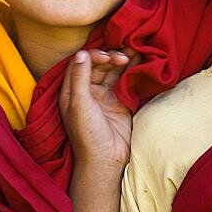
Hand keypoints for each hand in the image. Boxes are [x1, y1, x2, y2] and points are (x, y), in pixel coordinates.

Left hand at [59, 49, 132, 170]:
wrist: (106, 159)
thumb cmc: (87, 134)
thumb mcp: (79, 104)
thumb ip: (80, 78)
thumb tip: (81, 53)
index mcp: (71, 91)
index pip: (80, 64)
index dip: (92, 56)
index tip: (105, 57)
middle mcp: (87, 91)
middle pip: (98, 65)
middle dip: (110, 57)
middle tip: (122, 57)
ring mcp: (104, 96)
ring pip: (112, 71)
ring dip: (122, 60)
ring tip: (135, 51)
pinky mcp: (119, 101)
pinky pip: (124, 81)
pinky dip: (131, 70)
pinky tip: (139, 60)